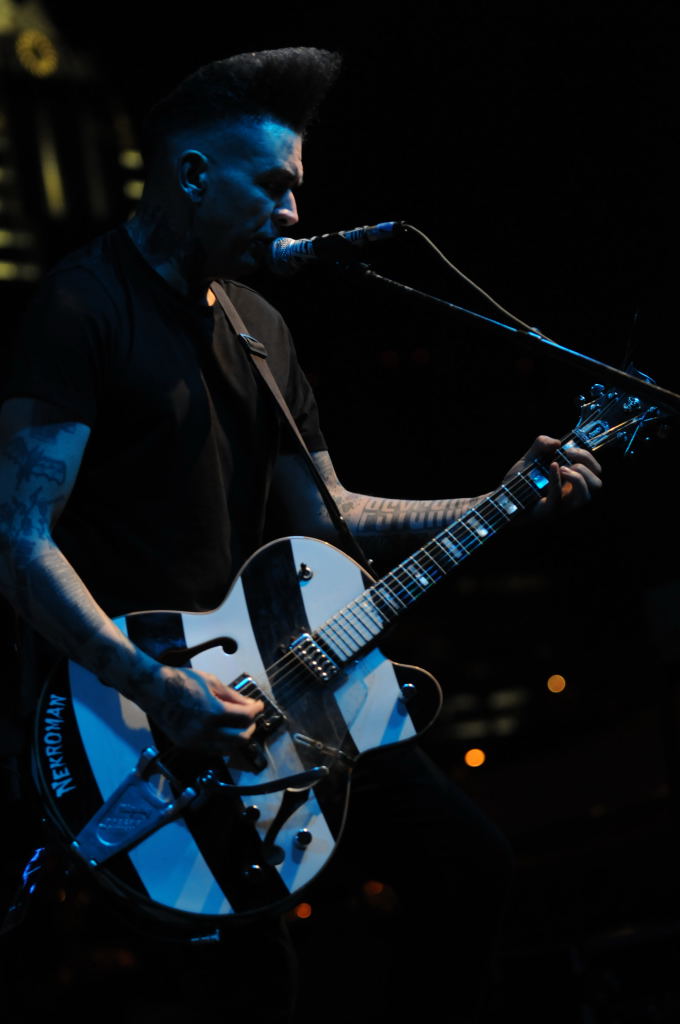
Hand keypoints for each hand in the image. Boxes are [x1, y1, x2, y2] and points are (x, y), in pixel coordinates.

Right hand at [143, 664, 263, 753]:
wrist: (153, 689)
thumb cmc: (182, 680)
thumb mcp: (211, 682)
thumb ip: (233, 696)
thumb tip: (250, 704)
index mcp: (213, 712)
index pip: (245, 718)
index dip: (256, 711)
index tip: (259, 705)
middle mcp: (205, 731)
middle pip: (240, 739)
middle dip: (250, 727)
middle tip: (251, 717)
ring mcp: (195, 741)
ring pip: (227, 749)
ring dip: (237, 738)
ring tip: (239, 726)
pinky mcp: (186, 745)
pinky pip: (212, 750)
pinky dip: (222, 743)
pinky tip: (223, 732)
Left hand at [505, 435, 601, 515]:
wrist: (502, 497)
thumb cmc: (521, 480)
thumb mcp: (531, 456)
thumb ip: (542, 443)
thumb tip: (556, 442)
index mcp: (574, 483)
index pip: (595, 471)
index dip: (587, 456)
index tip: (569, 448)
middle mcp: (572, 496)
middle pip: (597, 484)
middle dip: (586, 465)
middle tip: (567, 458)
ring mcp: (561, 506)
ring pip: (586, 497)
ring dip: (578, 478)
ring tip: (562, 467)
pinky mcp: (547, 512)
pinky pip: (557, 497)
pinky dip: (556, 479)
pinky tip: (551, 467)